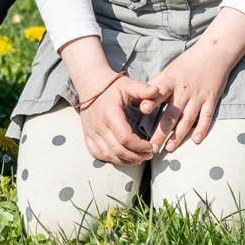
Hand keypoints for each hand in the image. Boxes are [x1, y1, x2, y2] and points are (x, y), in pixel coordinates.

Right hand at [58, 35, 166, 165]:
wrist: (90, 84)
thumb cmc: (111, 86)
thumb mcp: (127, 84)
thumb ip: (142, 89)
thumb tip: (157, 91)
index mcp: (110, 114)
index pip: (125, 139)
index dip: (140, 146)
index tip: (152, 146)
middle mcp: (99, 126)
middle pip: (118, 150)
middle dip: (136, 156)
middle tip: (149, 154)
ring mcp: (91, 133)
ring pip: (108, 155)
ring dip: (126, 160)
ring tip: (140, 157)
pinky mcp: (87, 136)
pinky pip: (98, 154)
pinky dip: (112, 159)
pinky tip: (123, 157)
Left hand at [144, 7, 244, 150]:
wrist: (214, 53)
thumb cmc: (187, 63)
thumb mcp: (168, 71)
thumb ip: (152, 86)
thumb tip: (135, 101)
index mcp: (171, 82)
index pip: (158, 93)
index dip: (150, 101)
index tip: (142, 111)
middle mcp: (184, 91)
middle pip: (171, 114)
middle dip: (161, 132)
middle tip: (152, 148)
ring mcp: (198, 96)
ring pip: (187, 120)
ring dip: (178, 136)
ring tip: (169, 148)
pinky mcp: (211, 100)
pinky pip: (206, 117)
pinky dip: (202, 129)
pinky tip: (196, 141)